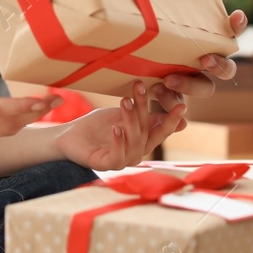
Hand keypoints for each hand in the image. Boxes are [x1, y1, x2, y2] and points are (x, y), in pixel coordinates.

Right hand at [0, 53, 59, 139]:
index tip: (42, 100)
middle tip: (58, 99)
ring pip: (10, 129)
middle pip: (10, 122)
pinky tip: (34, 111)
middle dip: (37, 111)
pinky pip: (5, 131)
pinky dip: (22, 122)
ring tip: (52, 103)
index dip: (22, 106)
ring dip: (32, 118)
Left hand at [56, 80, 186, 170]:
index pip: (161, 130)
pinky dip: (118, 142)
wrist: (69, 135)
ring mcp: (121, 160)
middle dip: (144, 109)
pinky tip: (116, 128)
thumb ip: (148, 116)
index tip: (182, 105)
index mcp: (142, 141)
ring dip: (131, 120)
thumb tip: (181, 116)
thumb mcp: (125, 115)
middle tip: (141, 88)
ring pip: (134, 142)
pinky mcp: (104, 165)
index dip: (171, 119)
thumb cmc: (98, 125)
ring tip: (125, 101)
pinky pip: (117, 157)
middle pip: (146, 131)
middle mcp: (135, 153)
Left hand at [149, 9, 248, 117]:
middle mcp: (206, 63)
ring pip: (205, 89)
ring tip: (168, 81)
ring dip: (191, 86)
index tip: (237, 17)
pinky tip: (157, 98)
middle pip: (226, 68)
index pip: (230, 30)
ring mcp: (192, 83)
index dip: (236, 25)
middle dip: (219, 64)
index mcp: (207, 41)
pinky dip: (171, 107)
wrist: (128, 58)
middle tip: (204, 59)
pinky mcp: (173, 100)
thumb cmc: (148, 32)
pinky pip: (178, 108)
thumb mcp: (152, 15)